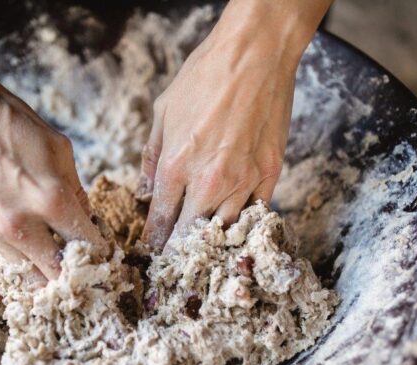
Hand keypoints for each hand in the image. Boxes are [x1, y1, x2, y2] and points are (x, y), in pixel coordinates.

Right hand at [0, 71, 104, 279]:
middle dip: (76, 273)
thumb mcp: (59, 149)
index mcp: (51, 201)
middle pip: (57, 273)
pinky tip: (33, 244)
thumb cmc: (10, 122)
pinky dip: (23, 255)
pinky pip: (7, 255)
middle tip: (86, 266)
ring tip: (59, 259)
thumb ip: (76, 190)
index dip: (102, 253)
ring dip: (47, 269)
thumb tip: (86, 220)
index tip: (106, 254)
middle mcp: (22, 224)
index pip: (87, 246)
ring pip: (29, 272)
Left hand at [140, 0, 329, 248]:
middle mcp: (210, 180)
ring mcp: (245, 179)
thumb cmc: (206, 76)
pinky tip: (235, 222)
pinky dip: (244, 220)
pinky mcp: (271, 173)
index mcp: (177, 165)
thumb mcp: (163, 111)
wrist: (256, 53)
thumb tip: (146, 186)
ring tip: (205, 246)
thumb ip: (152, 155)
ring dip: (213, 238)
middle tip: (175, 258)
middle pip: (192, 234)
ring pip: (226, 229)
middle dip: (180, 248)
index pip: (161, 220)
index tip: (153, 251)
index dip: (155, 241)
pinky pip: (256, 212)